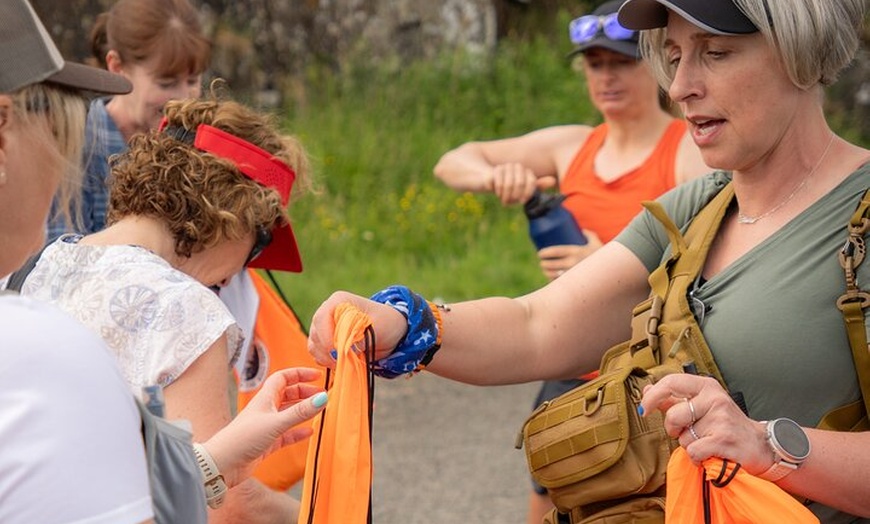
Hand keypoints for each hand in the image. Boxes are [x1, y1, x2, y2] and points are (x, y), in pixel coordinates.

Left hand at [202, 367, 326, 487]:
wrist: (223, 464)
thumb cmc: (242, 439)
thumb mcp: (276, 423)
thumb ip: (300, 412)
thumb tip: (322, 398)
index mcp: (265, 398)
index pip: (283, 378)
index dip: (299, 374)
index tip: (316, 375)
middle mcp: (265, 409)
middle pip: (287, 394)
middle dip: (304, 392)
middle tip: (321, 396)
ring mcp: (266, 426)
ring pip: (288, 413)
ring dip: (302, 411)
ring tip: (318, 410)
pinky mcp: (266, 442)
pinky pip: (286, 434)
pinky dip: (298, 432)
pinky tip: (308, 433)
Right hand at [308, 290, 406, 367]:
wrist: (391, 331)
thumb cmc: (386, 323)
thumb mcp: (377, 326)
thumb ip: (359, 334)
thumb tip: (343, 348)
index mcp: (339, 302)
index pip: (322, 318)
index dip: (325, 336)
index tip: (336, 350)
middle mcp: (328, 312)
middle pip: (315, 332)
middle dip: (326, 350)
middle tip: (341, 361)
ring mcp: (325, 327)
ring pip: (314, 345)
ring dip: (325, 357)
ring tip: (342, 362)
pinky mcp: (326, 341)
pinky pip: (318, 353)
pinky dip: (326, 361)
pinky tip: (340, 363)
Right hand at [489, 163, 537, 204]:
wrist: (492, 182)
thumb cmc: (511, 189)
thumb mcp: (524, 190)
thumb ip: (538, 186)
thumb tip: (553, 180)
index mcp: (527, 172)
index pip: (531, 182)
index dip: (527, 194)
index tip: (522, 202)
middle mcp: (518, 167)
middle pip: (520, 183)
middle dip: (514, 196)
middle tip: (510, 202)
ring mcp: (507, 167)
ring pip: (508, 184)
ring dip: (505, 195)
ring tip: (503, 200)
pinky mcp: (496, 169)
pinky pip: (498, 183)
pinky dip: (498, 191)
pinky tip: (497, 193)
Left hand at [537, 230, 601, 279]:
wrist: (613, 269)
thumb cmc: (604, 255)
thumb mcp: (596, 243)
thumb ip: (589, 235)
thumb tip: (583, 230)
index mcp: (575, 251)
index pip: (555, 251)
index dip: (545, 252)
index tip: (540, 254)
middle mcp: (573, 263)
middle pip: (552, 264)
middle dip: (544, 264)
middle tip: (542, 263)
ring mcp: (574, 274)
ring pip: (555, 275)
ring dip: (547, 274)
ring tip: (545, 272)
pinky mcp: (576, 283)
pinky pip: (562, 284)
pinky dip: (555, 283)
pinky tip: (552, 282)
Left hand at [639, 373, 771, 474]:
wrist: (759, 445)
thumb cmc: (725, 424)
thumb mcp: (702, 405)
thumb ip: (674, 399)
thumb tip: (647, 390)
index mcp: (706, 386)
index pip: (671, 382)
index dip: (653, 396)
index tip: (644, 408)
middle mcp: (714, 399)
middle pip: (673, 415)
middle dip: (673, 429)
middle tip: (686, 431)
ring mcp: (721, 419)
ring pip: (683, 437)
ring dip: (689, 444)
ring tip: (706, 441)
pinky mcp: (724, 440)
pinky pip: (693, 451)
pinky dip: (697, 458)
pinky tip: (710, 453)